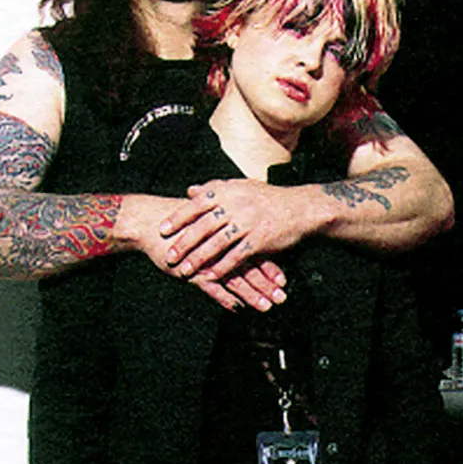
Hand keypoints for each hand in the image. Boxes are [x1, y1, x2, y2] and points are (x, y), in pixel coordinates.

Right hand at [113, 192, 279, 308]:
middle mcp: (221, 248)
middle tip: (282, 298)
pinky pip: (212, 287)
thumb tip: (240, 237)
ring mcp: (207, 261)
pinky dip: (225, 298)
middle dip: (267, 285)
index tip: (284, 281)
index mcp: (227, 235)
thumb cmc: (180, 223)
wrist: (152, 222)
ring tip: (267, 307)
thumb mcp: (205, 223)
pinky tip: (237, 308)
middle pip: (249, 268)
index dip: (269, 268)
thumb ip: (223, 231)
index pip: (253, 253)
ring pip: (235, 280)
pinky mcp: (192, 271)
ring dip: (252, 295)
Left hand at [161, 179, 314, 284]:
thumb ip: (214, 188)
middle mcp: (235, 207)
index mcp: (228, 192)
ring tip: (184, 270)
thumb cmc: (269, 198)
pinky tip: (209, 277)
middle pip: (203, 227)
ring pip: (216, 244)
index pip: (196, 205)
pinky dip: (221, 268)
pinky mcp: (258, 241)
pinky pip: (235, 257)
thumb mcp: (240, 186)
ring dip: (198, 259)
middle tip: (168, 255)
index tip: (162, 229)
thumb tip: (190, 190)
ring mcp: (247, 224)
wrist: (300, 207)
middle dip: (183, 243)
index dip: (178, 218)